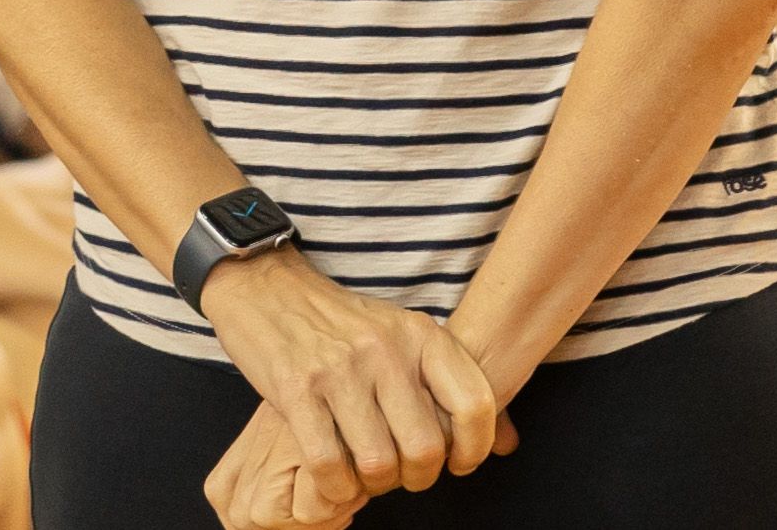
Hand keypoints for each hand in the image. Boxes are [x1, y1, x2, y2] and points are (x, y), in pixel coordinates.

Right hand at [198, 249, 502, 519]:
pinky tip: (334, 479)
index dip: (475, 447)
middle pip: (425, 447)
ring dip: (372, 486)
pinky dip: (334, 487)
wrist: (270, 289)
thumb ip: (444, 380)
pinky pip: (329, 465)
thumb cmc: (343, 322)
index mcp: (421, 334)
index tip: (460, 464)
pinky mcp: (296, 391)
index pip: (475, 402)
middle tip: (401, 475)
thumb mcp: (402, 332)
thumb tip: (505, 442)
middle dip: (415, 477)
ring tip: (365, 477)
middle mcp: (387, 350)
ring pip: (378, 464)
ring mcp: (341, 370)